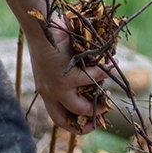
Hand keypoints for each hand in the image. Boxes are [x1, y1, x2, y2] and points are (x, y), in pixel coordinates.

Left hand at [27, 15, 110, 134]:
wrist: (42, 26)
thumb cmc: (50, 39)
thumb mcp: (56, 64)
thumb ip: (69, 75)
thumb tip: (94, 80)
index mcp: (46, 91)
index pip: (57, 118)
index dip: (75, 126)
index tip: (92, 122)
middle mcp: (50, 93)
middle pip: (65, 121)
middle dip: (88, 122)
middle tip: (103, 110)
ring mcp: (58, 88)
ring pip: (81, 107)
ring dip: (99, 101)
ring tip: (108, 91)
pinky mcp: (68, 77)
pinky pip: (93, 79)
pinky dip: (104, 71)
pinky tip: (109, 62)